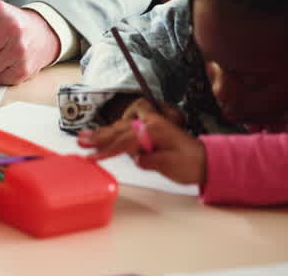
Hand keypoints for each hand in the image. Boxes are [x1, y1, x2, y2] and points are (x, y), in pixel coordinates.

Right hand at [78, 101, 205, 185]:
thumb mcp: (170, 165)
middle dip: (99, 136)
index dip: (107, 149)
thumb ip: (149, 160)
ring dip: (103, 133)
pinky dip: (114, 133)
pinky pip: (127, 130)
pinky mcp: (150, 131)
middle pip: (119, 129)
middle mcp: (151, 123)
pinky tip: (103, 137)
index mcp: (155, 129)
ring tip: (84, 137)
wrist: (207, 161)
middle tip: (81, 140)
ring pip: (121, 127)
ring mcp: (150, 125)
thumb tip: (136, 158)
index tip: (92, 157)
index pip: (125, 140)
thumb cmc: (191, 164)